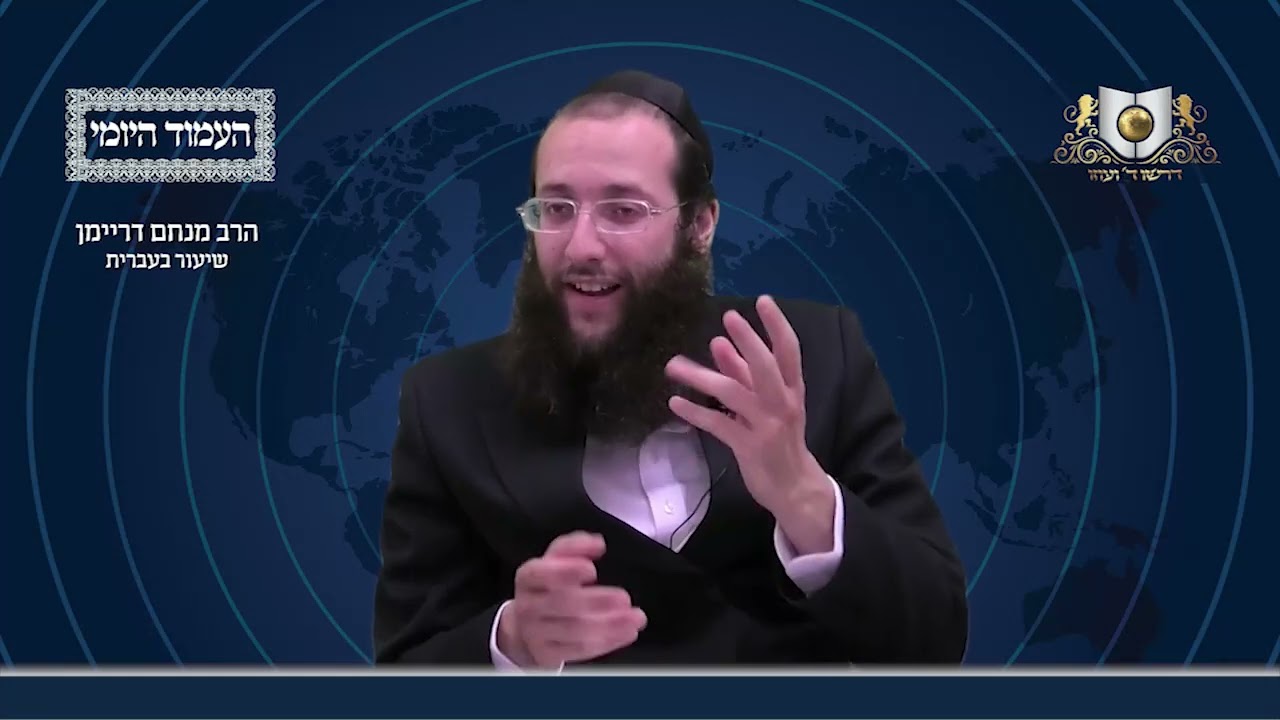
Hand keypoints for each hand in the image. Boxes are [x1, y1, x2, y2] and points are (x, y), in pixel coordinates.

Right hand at [498, 531, 646, 667]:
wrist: (525, 627)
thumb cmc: (548, 587)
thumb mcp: (556, 561)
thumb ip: (575, 547)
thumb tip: (597, 543)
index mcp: (528, 577)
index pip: (540, 573)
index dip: (565, 571)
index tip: (592, 570)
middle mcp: (527, 606)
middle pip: (562, 603)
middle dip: (597, 600)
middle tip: (624, 598)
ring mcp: (535, 633)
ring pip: (575, 630)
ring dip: (610, 624)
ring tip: (635, 618)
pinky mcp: (547, 655)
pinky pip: (580, 650)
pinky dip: (607, 642)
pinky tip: (626, 632)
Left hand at [664, 296, 834, 549]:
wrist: (793, 487)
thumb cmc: (779, 438)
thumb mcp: (768, 404)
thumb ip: (745, 375)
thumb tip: (718, 343)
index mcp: (792, 389)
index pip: (789, 351)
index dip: (777, 325)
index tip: (763, 300)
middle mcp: (783, 403)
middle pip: (766, 367)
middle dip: (748, 340)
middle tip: (728, 317)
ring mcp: (766, 426)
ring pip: (733, 394)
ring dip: (702, 377)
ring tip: (674, 365)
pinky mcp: (749, 447)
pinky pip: (717, 425)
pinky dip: (695, 413)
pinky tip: (674, 403)